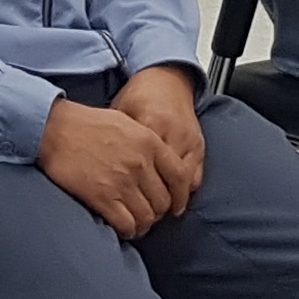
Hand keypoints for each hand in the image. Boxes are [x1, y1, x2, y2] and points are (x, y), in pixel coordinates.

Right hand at [41, 98, 180, 238]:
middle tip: (148, 214)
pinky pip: (126, 223)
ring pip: (147, 216)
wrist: (55, 128)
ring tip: (135, 224)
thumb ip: (147, 143)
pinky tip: (122, 228)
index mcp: (150, 142)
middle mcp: (140, 163)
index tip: (176, 206)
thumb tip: (159, 167)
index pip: (180, 177)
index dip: (181, 196)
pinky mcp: (102, 197)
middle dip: (158, 212)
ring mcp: (121, 181)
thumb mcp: (127, 122)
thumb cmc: (87, 124)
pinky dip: (127, 230)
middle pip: (164, 201)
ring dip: (143, 224)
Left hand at [110, 67, 205, 213]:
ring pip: (184, 183)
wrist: (166, 79)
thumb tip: (99, 171)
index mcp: (151, 126)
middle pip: (166, 181)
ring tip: (157, 214)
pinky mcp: (199, 144)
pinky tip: (173, 201)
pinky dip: (184, 191)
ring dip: (171, 200)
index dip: (135, 193)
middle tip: (142, 219)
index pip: (145, 170)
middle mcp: (174, 135)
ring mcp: (189, 140)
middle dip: (155, 203)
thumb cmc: (139, 97)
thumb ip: (115, 142)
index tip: (125, 207)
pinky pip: (195, 176)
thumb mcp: (120, 114)